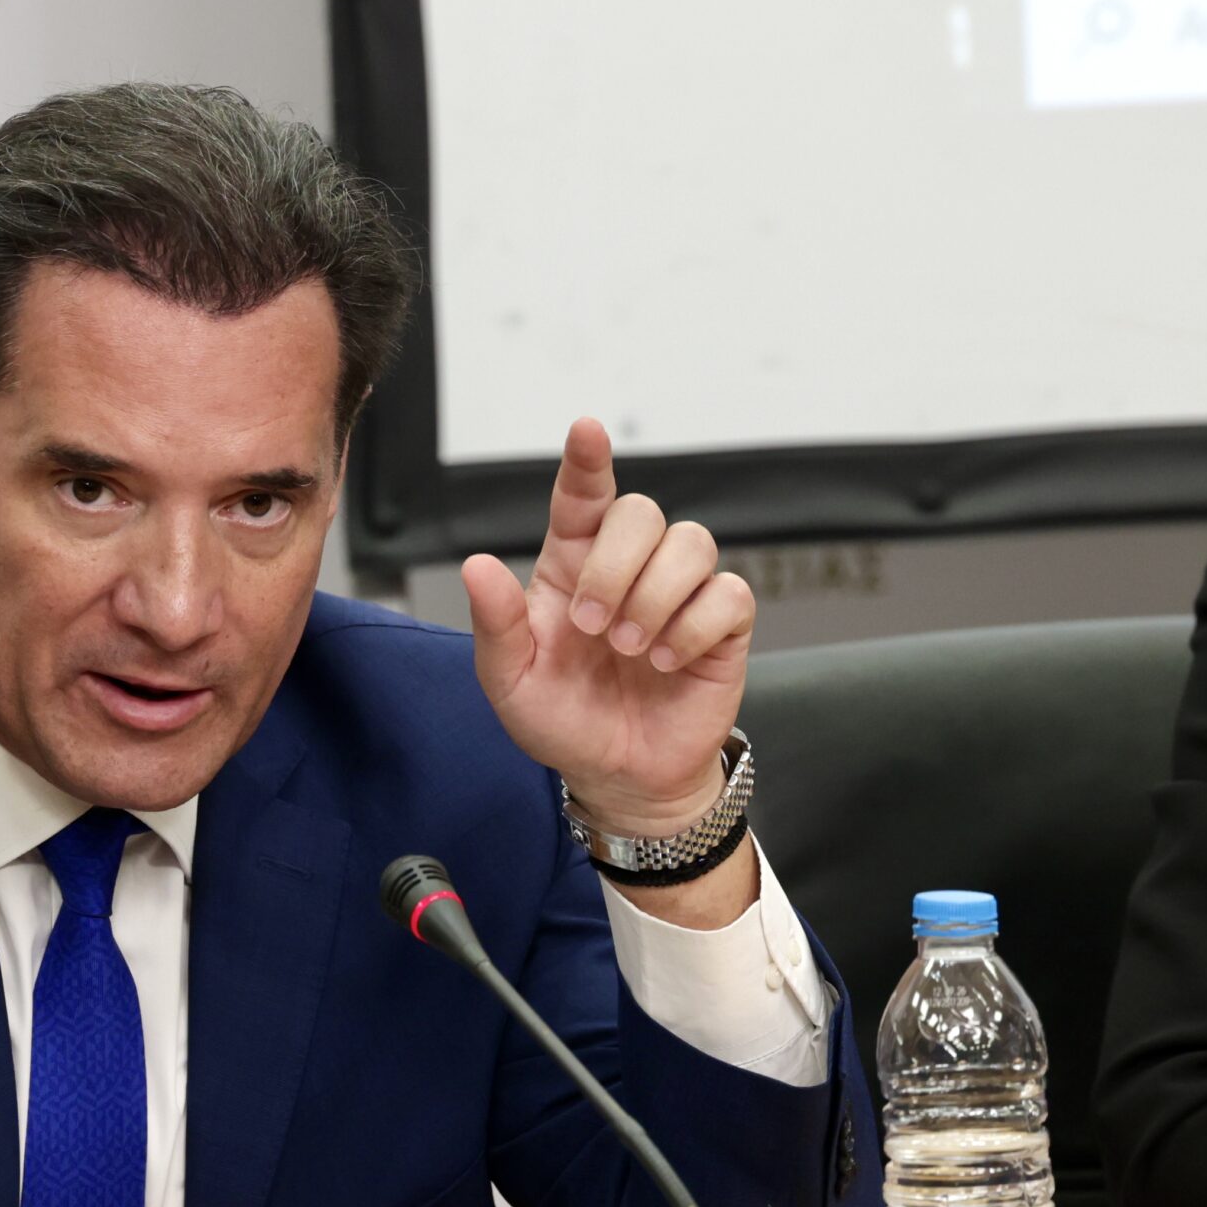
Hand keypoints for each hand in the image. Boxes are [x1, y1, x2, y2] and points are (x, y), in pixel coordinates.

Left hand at [460, 418, 753, 834]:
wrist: (617, 775)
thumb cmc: (562, 719)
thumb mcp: (510, 680)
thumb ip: (496, 624)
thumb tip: (476, 565)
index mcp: (572, 567)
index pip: (582, 498)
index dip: (587, 461)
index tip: (586, 430)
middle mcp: (628, 568)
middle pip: (641, 513)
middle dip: (616, 567)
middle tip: (594, 628)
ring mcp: (679, 593)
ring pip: (692, 541)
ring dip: (655, 597)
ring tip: (632, 650)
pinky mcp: (723, 626)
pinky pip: (730, 593)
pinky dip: (696, 627)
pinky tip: (668, 662)